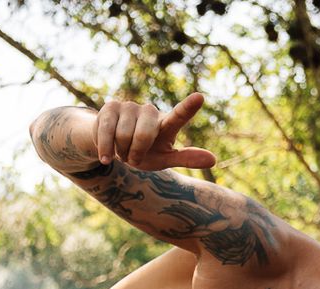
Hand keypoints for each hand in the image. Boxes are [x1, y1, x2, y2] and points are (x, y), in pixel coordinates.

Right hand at [94, 94, 217, 169]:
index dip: (188, 107)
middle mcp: (150, 111)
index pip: (179, 116)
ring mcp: (129, 106)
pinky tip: (107, 156)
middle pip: (144, 135)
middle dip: (137, 152)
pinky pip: (106, 132)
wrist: (113, 148)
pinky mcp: (110, 107)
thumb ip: (186, 158)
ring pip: (123, 135)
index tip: (200, 97)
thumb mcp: (165, 159)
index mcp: (167, 124)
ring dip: (122, 151)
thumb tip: (213, 160)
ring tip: (123, 149)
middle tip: (135, 156)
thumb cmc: (145, 153)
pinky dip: (106, 149)